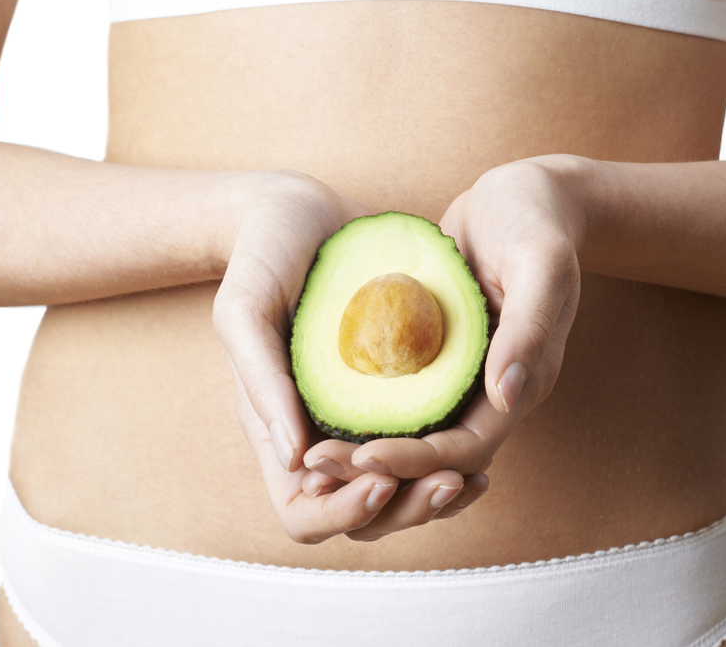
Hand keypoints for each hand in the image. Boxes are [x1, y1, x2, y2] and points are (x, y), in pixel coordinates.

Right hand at [213, 171, 486, 542]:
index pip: (304, 513)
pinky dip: (449, 457)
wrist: (302, 209)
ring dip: (434, 496)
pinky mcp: (395, 391)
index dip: (343, 512)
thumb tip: (294, 458)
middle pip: (361, 515)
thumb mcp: (246, 306)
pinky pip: (423, 444)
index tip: (381, 481)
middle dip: (406, 511)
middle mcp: (321, 433)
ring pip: (400, 491)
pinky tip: (479, 442)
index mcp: (276, 429)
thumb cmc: (262, 253)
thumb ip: (260, 378)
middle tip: (449, 482)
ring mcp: (359, 416)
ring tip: (471, 478)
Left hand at [302, 157, 588, 517]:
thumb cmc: (536, 219)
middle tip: (315, 464)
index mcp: (524, 383)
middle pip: (433, 457)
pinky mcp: (436, 355)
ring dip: (364, 450)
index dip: (415, 461)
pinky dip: (365, 411)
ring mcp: (463, 376)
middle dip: (377, 468)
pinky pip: (400, 397)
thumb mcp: (542, 263)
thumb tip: (504, 397)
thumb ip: (530, 327)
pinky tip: (317, 407)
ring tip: (309, 454)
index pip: (466, 449)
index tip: (361, 456)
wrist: (526, 194)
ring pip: (413, 435)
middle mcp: (492, 392)